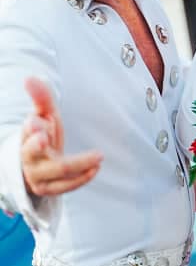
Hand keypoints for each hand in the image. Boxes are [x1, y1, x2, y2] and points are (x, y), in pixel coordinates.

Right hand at [22, 77, 102, 195]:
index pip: (28, 131)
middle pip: (33, 154)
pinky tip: (96, 168)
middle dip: (39, 148)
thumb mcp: (44, 114)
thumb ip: (41, 96)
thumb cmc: (42, 134)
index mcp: (26, 136)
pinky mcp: (49, 188)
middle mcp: (28, 157)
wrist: (36, 164)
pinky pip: (65, 187)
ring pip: (57, 172)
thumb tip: (29, 78)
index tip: (37, 121)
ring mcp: (38, 175)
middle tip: (48, 138)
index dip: (33, 128)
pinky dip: (82, 178)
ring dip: (78, 164)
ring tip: (98, 156)